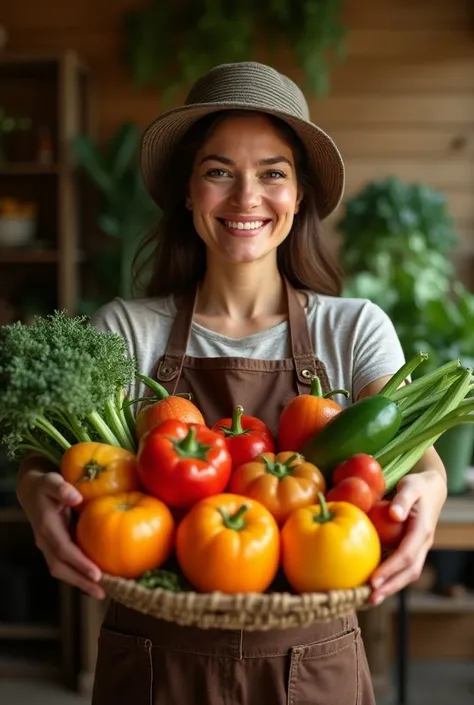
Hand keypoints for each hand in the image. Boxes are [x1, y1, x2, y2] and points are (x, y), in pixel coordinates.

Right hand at [18, 469, 105, 599]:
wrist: (31, 490)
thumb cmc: (46, 484)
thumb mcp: (52, 481)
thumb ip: (62, 488)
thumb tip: (76, 497)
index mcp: (46, 526)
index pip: (64, 550)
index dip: (79, 563)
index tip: (97, 574)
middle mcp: (45, 540)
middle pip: (60, 567)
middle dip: (80, 581)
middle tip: (102, 592)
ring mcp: (48, 546)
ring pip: (61, 570)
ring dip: (80, 582)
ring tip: (101, 592)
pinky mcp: (53, 547)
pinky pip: (64, 565)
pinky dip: (78, 574)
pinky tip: (95, 579)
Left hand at [369, 469, 446, 603]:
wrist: (431, 489)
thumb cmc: (417, 486)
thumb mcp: (411, 486)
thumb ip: (403, 499)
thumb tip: (394, 514)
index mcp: (423, 530)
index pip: (407, 555)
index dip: (391, 569)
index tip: (374, 580)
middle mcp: (423, 543)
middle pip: (409, 571)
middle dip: (391, 587)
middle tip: (370, 599)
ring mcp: (419, 548)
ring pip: (408, 573)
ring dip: (391, 587)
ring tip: (370, 598)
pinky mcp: (412, 548)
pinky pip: (402, 566)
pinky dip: (390, 577)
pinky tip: (373, 583)